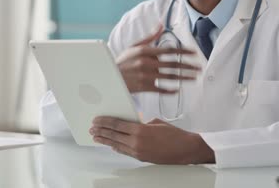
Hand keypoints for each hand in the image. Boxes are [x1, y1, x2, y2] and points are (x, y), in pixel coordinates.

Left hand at [90, 117, 214, 164]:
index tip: (97, 120)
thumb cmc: (174, 135)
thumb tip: (131, 122)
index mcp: (140, 130)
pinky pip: (124, 152)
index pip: (117, 125)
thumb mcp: (156, 122)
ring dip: (105, 141)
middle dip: (101, 131)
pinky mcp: (141, 158)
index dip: (105, 122)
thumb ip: (141, 122)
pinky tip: (111, 145)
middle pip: (114, 135)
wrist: (185, 149)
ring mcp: (138, 152)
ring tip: (96, 138)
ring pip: (117, 145)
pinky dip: (116, 147)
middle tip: (92, 129)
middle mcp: (137, 142)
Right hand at [116, 25, 200, 93]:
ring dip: (184, 78)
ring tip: (194, 78)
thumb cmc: (123, 61)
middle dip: (188, 66)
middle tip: (199, 67)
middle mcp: (146, 63)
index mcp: (145, 51)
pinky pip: (161, 89)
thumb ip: (150, 37)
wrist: (110, 77)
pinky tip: (178, 90)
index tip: (194, 53)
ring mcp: (146, 76)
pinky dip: (170, 90)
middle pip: (173, 64)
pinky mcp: (144, 87)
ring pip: (170, 77)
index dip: (183, 51)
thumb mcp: (134, 46)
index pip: (169, 50)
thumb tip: (161, 25)